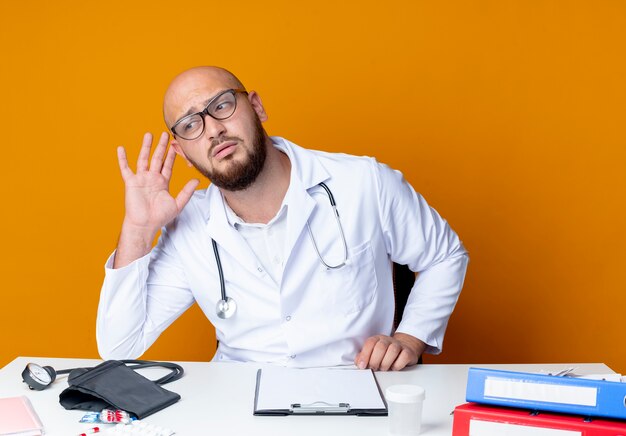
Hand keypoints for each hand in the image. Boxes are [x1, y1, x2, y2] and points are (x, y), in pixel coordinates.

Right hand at [114, 132, 198, 267]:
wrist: (145, 225)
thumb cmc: (159, 217)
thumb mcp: (177, 203)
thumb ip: (187, 191)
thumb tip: (197, 180)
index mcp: (162, 182)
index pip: (168, 165)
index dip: (172, 155)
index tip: (176, 144)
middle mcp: (152, 178)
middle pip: (157, 158)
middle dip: (161, 146)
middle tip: (165, 134)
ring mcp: (141, 179)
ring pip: (143, 159)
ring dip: (146, 147)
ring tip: (149, 134)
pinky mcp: (131, 182)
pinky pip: (125, 168)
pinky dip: (122, 158)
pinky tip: (121, 148)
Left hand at [354, 332, 425, 370]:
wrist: (405, 347)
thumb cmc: (386, 353)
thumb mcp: (373, 353)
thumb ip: (364, 357)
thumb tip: (358, 363)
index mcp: (377, 339)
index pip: (370, 343)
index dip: (365, 355)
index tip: (362, 366)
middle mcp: (388, 340)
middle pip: (381, 347)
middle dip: (375, 360)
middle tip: (374, 368)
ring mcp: (399, 345)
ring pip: (392, 351)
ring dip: (386, 363)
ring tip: (384, 368)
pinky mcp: (408, 352)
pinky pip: (403, 357)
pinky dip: (398, 365)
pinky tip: (394, 367)